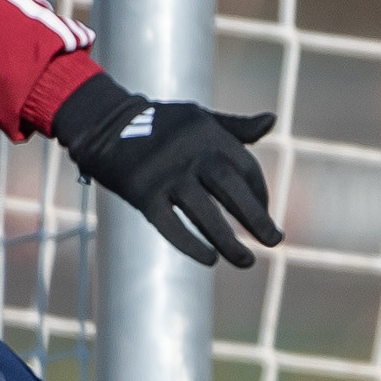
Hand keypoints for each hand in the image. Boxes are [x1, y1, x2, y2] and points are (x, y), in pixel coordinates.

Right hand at [52, 71, 281, 267]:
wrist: (106, 125)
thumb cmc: (162, 124)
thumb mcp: (200, 119)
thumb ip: (236, 127)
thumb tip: (272, 120)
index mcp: (209, 134)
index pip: (246, 168)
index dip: (260, 193)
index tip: (263, 212)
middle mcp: (190, 154)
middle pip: (231, 190)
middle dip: (256, 218)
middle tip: (274, 241)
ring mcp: (165, 175)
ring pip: (204, 214)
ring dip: (228, 241)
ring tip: (247, 261)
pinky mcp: (143, 194)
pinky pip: (171, 226)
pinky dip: (191, 245)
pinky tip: (210, 259)